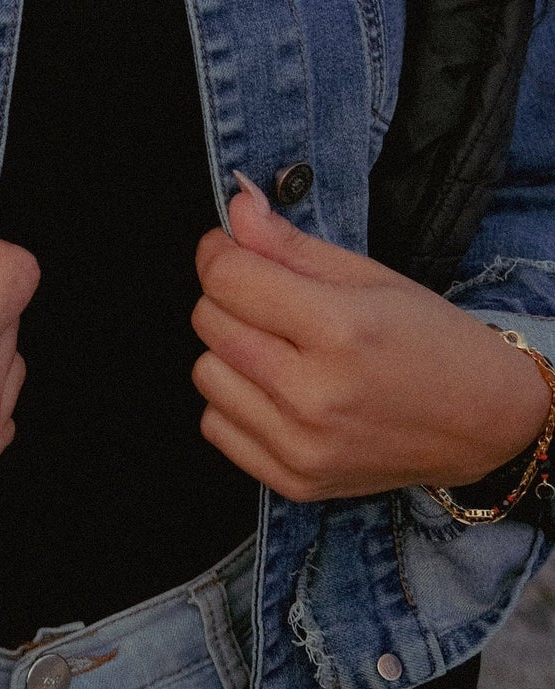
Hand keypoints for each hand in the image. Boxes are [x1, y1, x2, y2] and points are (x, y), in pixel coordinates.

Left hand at [191, 174, 550, 501]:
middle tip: (268, 298)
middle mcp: (315, 395)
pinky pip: (216, 427)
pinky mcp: (296, 483)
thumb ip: (289, 244)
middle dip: (228, 297)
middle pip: (209, 322)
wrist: (484, 423)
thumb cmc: (430, 340)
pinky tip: (276, 391)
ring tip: (277, 347)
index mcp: (340, 330)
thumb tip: (234, 205)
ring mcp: (303, 447)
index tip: (233, 247)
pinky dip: (235, 403)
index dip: (220, 251)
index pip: (226, 279)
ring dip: (230, 351)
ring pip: (205, 374)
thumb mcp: (369, 277)